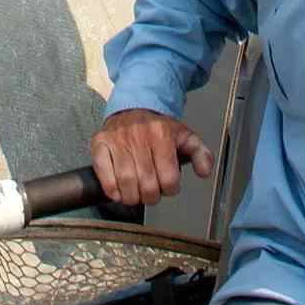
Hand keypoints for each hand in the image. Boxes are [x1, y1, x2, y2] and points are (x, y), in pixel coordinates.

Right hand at [90, 109, 213, 205]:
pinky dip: (112, 189)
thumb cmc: (158, 128)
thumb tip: (204, 171)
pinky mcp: (100, 143)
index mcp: (161, 134)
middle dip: (152, 196)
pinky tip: (119, 190)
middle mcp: (138, 135)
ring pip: (126, 184)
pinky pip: (104, 175)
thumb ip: (201, 154)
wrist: (133, 107)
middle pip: (147, 185)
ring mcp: (117, 139)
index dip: (171, 189)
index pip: (169, 179)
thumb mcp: (185, 136)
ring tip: (137, 192)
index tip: (168, 185)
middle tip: (152, 191)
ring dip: (133, 197)